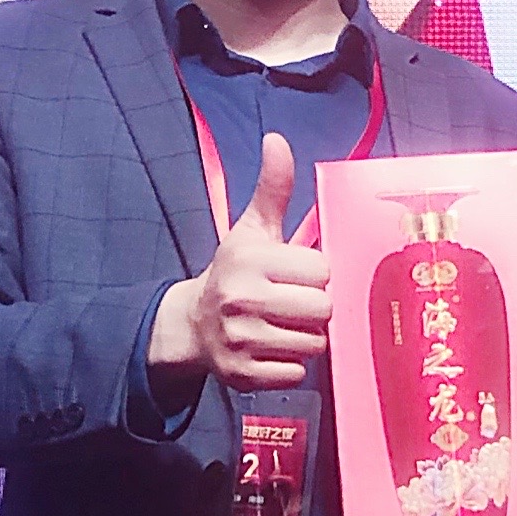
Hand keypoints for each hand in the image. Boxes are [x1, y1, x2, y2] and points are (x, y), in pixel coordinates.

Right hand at [146, 131, 331, 390]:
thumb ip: (272, 189)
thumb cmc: (236, 273)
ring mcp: (241, 340)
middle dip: (316, 308)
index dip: (317, 275)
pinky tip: (273, 349)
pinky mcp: (243, 375)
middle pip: (323, 309)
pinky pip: (297, 373)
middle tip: (295, 304)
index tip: (297, 276)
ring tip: (285, 325)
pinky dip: (292, 365)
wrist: (193, 325)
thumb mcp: (252, 229)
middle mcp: (242, 299)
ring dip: (307, 337)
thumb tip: (277, 140)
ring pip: (314, 343)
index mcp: (249, 259)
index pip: (322, 271)